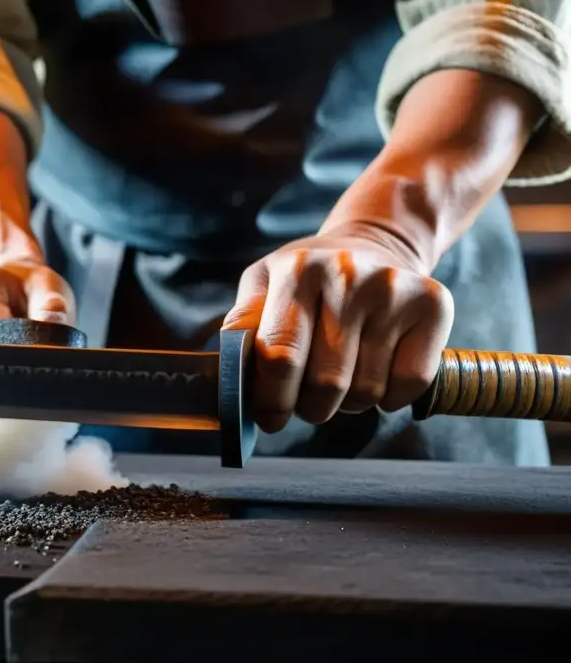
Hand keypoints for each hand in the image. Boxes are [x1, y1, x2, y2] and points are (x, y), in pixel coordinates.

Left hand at [222, 222, 454, 432]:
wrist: (372, 244)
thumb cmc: (307, 280)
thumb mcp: (263, 285)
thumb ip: (242, 327)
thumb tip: (227, 379)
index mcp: (297, 270)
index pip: (280, 356)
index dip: (272, 399)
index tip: (270, 418)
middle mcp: (347, 275)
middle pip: (324, 382)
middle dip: (311, 407)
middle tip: (308, 402)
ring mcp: (393, 288)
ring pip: (367, 390)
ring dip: (349, 403)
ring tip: (343, 378)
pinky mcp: (434, 303)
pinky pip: (409, 384)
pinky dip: (390, 398)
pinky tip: (377, 374)